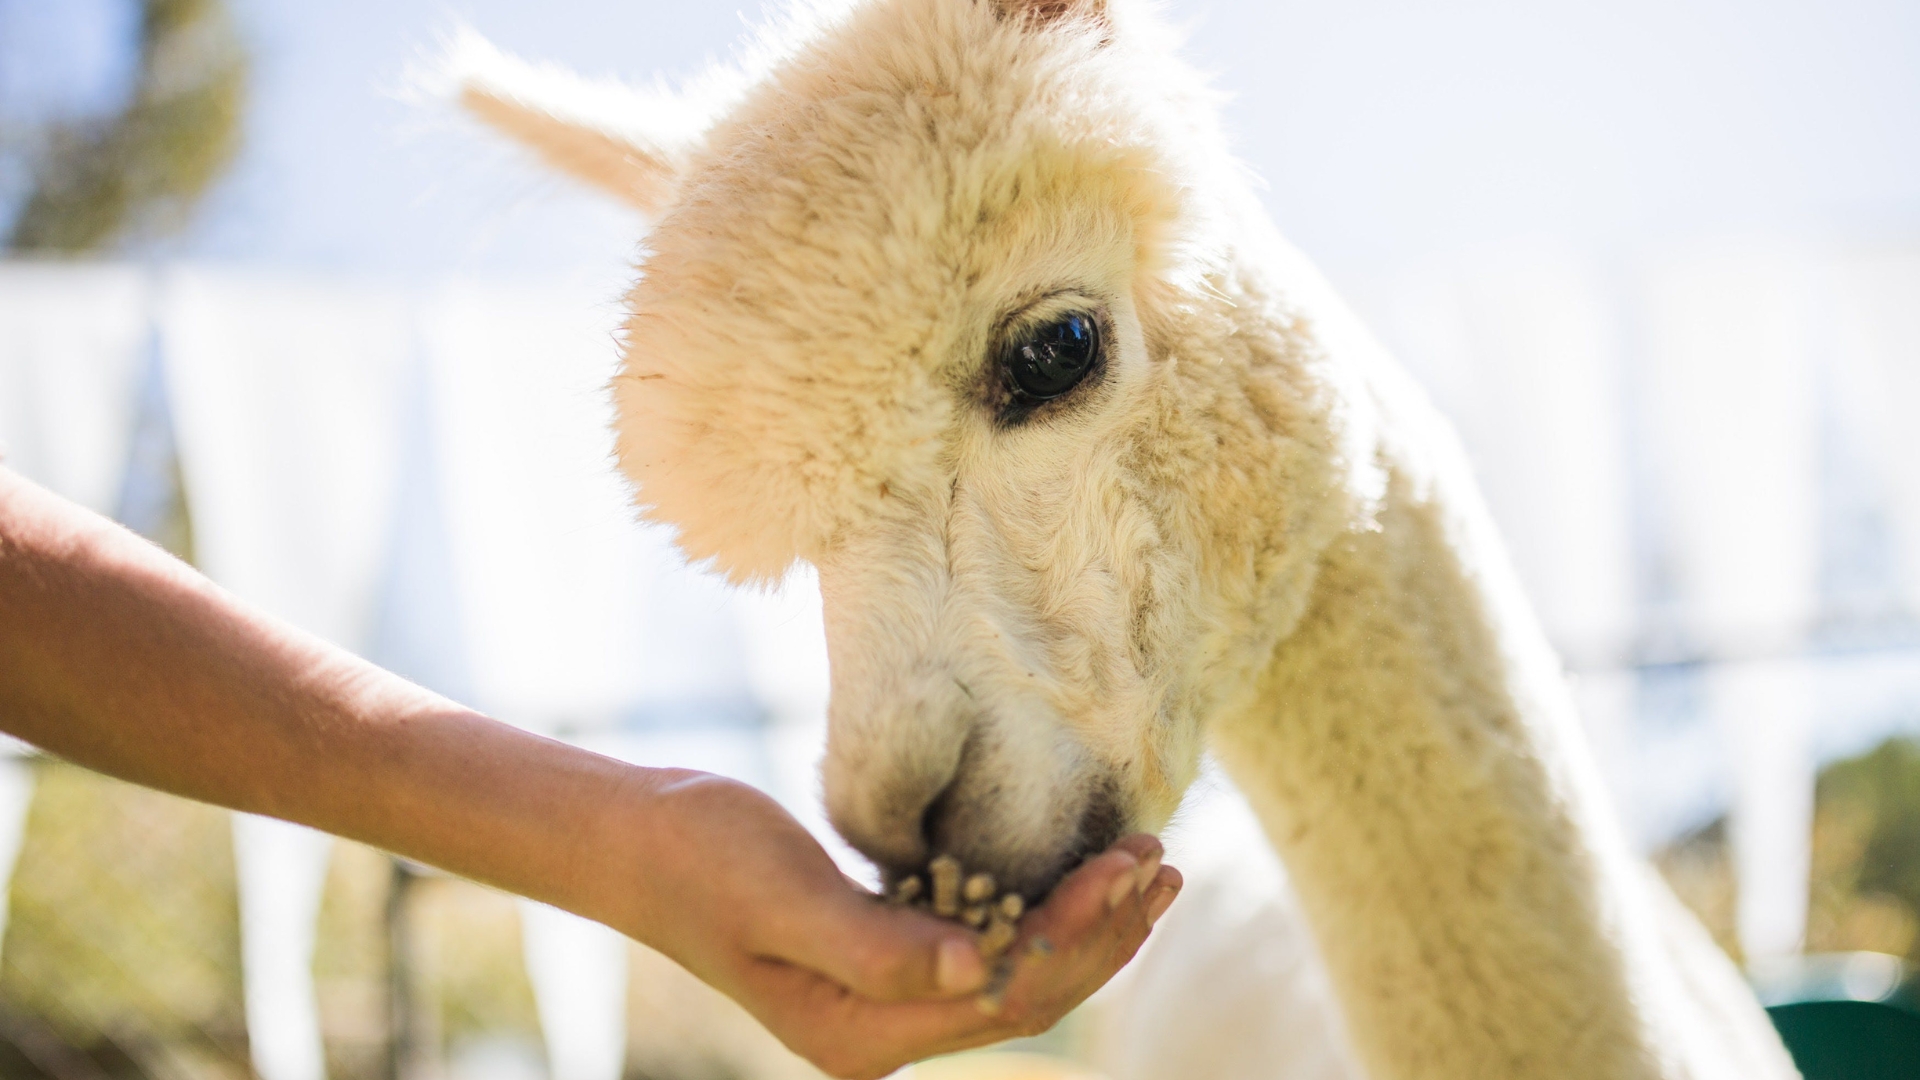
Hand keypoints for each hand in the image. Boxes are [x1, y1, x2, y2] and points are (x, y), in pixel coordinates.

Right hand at [617, 769, 1181, 1079]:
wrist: (639, 841)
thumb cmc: (700, 860)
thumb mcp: (784, 898)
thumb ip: (878, 944)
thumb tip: (982, 970)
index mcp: (860, 1035)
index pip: (1005, 997)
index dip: (1077, 938)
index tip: (1126, 867)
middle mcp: (883, 1031)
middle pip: (1027, 994)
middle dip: (1102, 932)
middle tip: (1162, 860)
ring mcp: (886, 998)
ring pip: (1016, 971)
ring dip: (1085, 921)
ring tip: (1148, 864)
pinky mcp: (887, 955)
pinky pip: (986, 942)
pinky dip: (1039, 906)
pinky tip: (1076, 870)